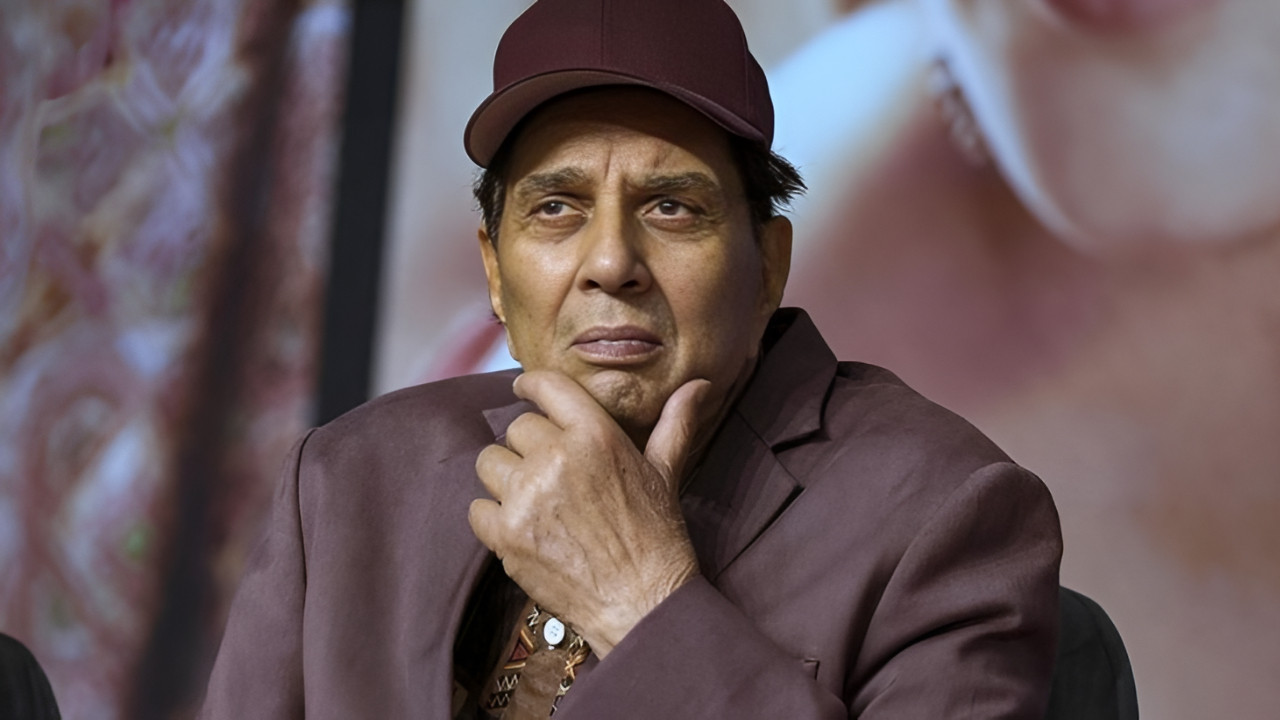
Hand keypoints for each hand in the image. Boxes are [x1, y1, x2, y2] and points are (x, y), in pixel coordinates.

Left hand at [469, 370, 709, 656]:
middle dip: (528, 447)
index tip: (523, 387)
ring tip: (532, 500)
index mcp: (596, 436)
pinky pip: (477, 507)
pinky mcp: (506, 534)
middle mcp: (557, 458)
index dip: (530, 384)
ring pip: (489, 463)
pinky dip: (492, 517)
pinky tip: (520, 528)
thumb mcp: (666, 472)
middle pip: (516, 429)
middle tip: (548, 473)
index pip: (547, 387)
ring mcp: (527, 496)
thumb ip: (674, 423)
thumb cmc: (657, 536)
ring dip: (505, 479)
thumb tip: (700, 384)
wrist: (643, 601)